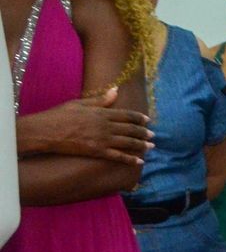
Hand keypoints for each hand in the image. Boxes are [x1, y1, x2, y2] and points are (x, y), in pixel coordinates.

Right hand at [17, 86, 150, 164]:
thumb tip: (116, 90)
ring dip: (141, 145)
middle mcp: (105, 126)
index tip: (147, 120)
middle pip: (130, 129)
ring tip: (151, 146)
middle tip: (153, 135)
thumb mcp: (79, 103)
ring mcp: (102, 139)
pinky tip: (139, 161)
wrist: (46, 131)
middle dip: (143, 132)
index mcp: (101, 113)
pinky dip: (130, 159)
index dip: (138, 118)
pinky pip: (118, 156)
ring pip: (128, 143)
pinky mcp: (97, 152)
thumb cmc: (59, 115)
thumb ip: (100, 100)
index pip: (126, 115)